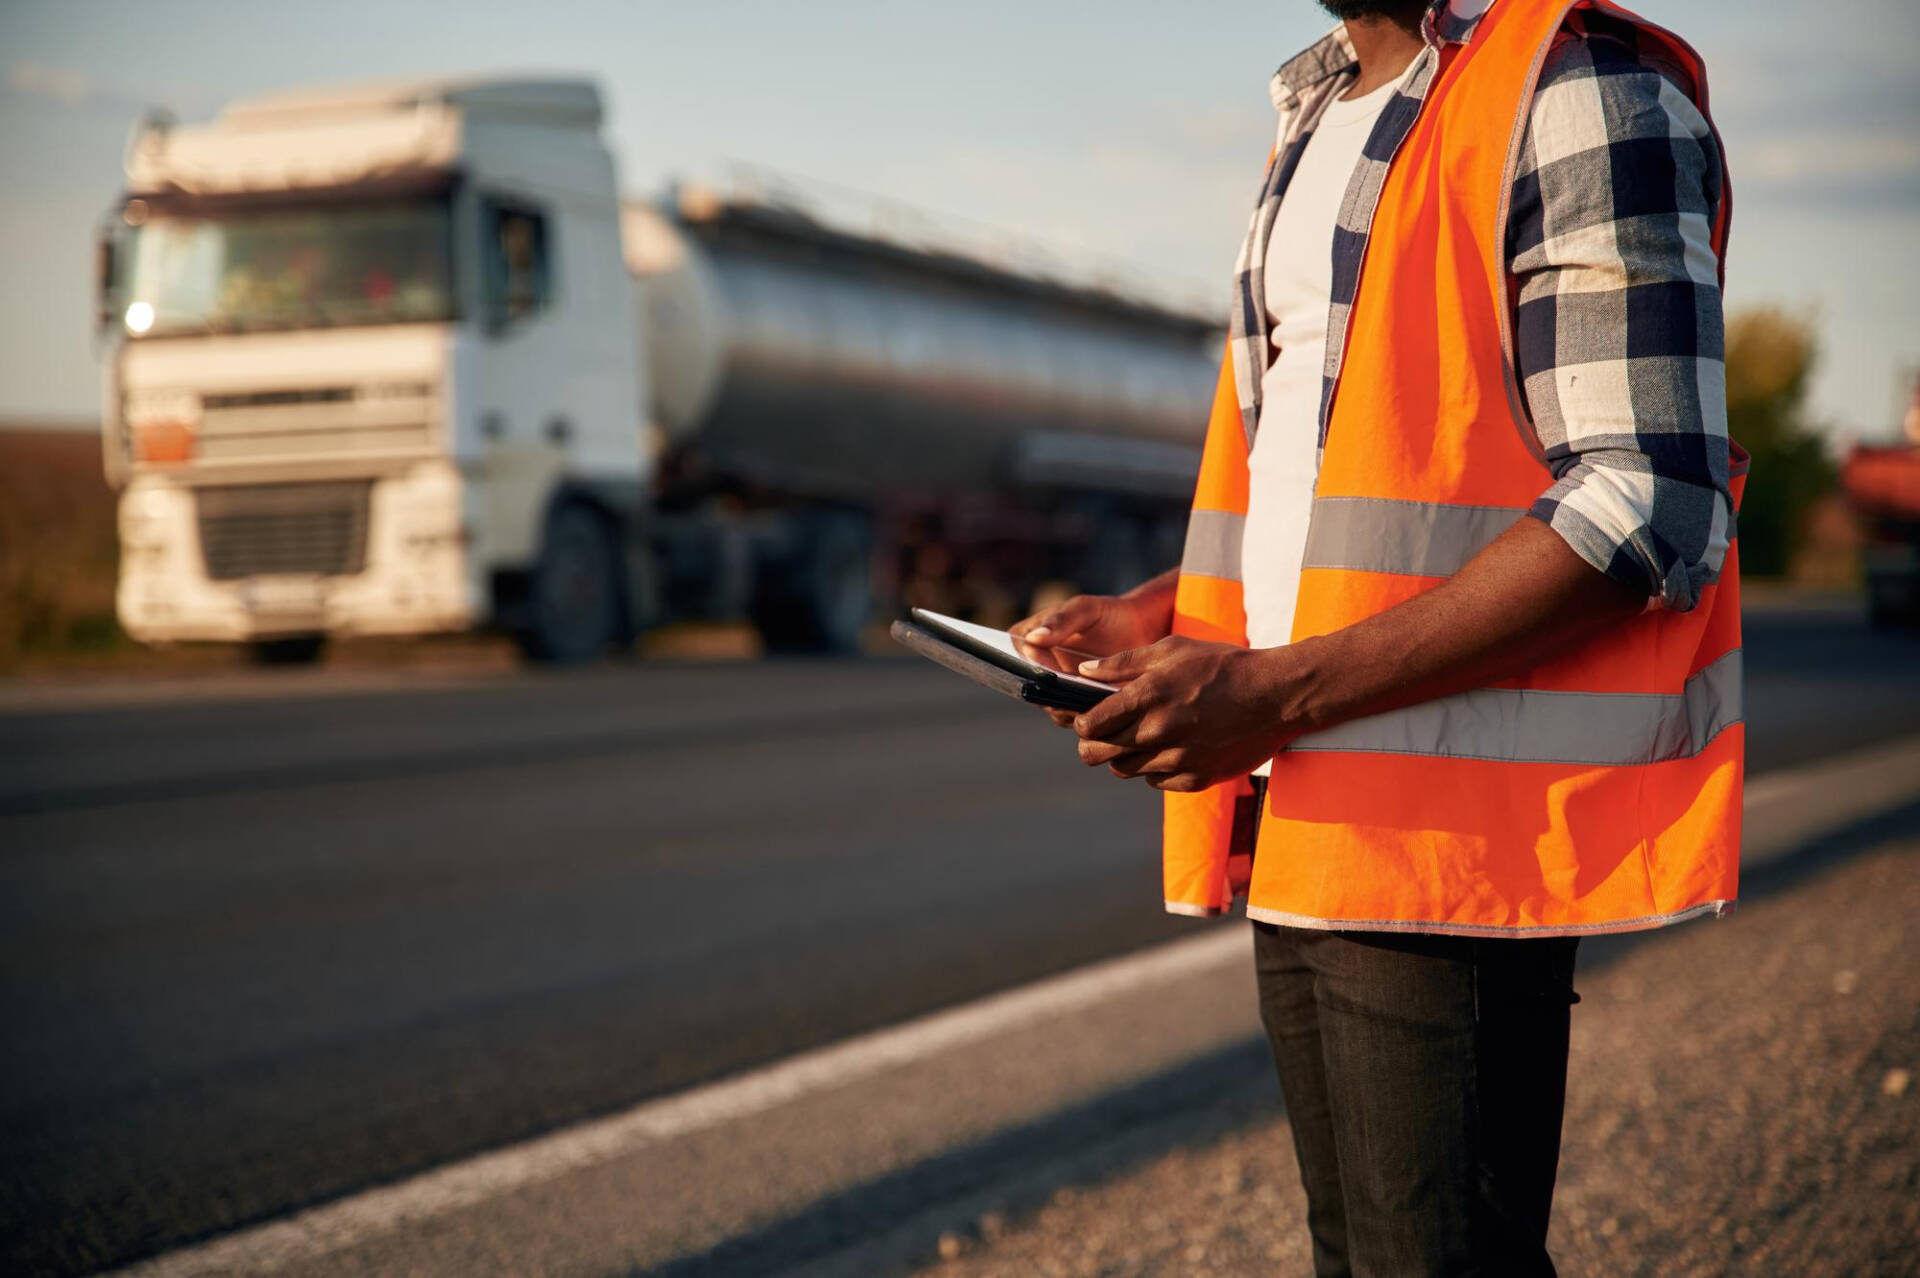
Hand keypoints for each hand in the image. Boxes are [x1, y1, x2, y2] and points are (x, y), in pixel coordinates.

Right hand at [1012, 592, 1169, 727]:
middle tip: (1060, 687)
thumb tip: (1032, 640)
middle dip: (1042, 689)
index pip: (1008, 654)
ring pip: (1051, 706)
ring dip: (1065, 705)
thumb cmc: (1109, 615)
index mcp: (1030, 640)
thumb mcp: (1086, 609)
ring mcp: (1059, 690)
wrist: (1143, 633)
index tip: (1032, 669)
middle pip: (1028, 686)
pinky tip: (1098, 707)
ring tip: (1083, 698)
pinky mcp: (1079, 706)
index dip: (1016, 664)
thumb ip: (1061, 620)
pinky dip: (1084, 714)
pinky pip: (1075, 716)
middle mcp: (1039, 669)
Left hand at [1071, 637, 1322, 791]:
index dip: (1081, 722)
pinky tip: (1170, 746)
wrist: (1276, 696)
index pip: (1090, 724)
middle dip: (1093, 742)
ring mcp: (1178, 760)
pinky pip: (1154, 780)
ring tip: (1141, 735)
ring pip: (1123, 769)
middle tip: (1102, 733)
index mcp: (1149, 696)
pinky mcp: (1195, 779)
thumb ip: (1123, 663)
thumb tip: (1083, 673)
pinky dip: (1154, 768)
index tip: (1086, 718)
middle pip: (1098, 753)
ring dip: (1124, 755)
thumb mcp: (1172, 649)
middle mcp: (1159, 732)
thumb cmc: (1222, 666)